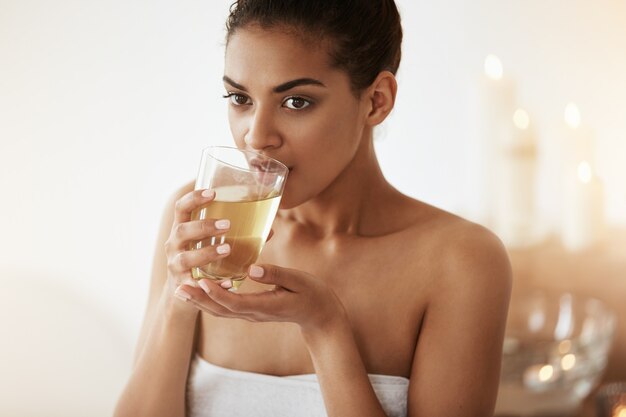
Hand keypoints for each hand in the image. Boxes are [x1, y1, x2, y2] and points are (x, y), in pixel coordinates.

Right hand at [164, 189, 231, 304]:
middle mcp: (173, 245)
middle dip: (204, 226)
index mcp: (181, 228)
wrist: (186, 290)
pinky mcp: (182, 286)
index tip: (213, 192)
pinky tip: (229, 282)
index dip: (194, 198)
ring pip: (186, 258)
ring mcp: (175, 266)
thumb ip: (237, 233)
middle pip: (182, 231)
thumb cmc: (203, 256)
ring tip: (227, 249)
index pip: (181, 208)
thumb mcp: (212, 241)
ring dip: (206, 253)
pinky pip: (195, 285)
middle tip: (227, 225)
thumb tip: (270, 229)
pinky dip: (213, 284)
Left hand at [177, 264, 347, 332]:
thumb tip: (251, 269)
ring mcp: (252, 314)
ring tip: (181, 290)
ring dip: (200, 301)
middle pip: (221, 310)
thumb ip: (275, 275)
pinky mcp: (251, 311)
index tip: (200, 282)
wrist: (320, 315)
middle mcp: (254, 314)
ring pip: (221, 311)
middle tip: (178, 289)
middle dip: (199, 300)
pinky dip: (211, 300)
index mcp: (266, 306)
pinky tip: (200, 289)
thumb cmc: (312, 294)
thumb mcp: (298, 281)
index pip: (235, 303)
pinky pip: (227, 308)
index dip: (216, 294)